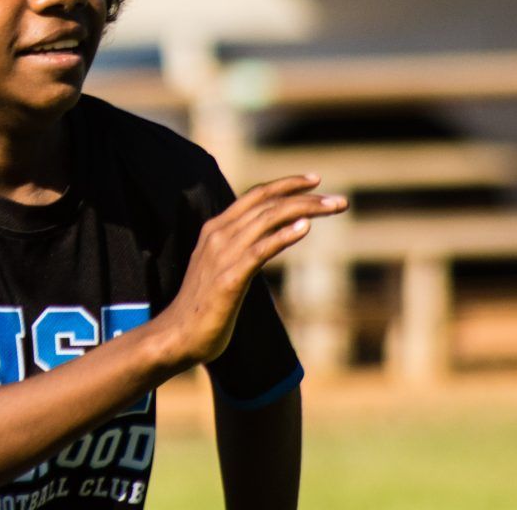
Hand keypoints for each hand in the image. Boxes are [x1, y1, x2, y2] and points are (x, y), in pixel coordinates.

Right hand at [153, 175, 346, 368]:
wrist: (177, 335)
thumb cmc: (203, 306)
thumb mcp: (222, 268)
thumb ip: (240, 249)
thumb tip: (269, 240)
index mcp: (216, 229)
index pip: (256, 195)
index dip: (286, 184)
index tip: (315, 180)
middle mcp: (219, 235)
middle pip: (267, 203)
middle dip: (306, 197)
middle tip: (340, 201)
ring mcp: (223, 255)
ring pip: (268, 219)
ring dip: (305, 209)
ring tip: (333, 207)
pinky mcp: (230, 278)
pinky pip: (261, 249)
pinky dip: (284, 235)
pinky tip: (305, 228)